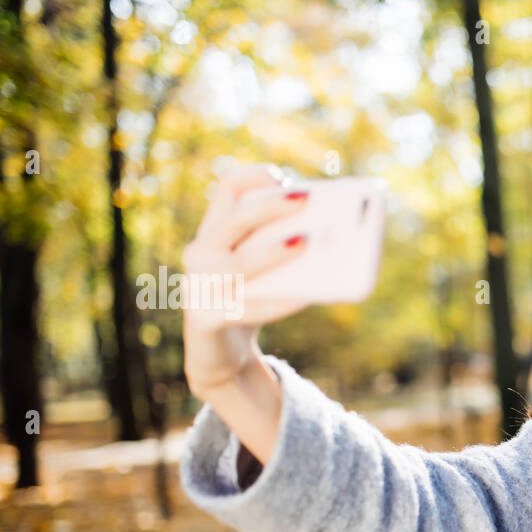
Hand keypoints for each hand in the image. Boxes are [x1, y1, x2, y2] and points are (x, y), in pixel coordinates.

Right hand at [180, 163, 310, 401]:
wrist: (221, 355)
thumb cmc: (251, 301)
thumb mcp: (267, 271)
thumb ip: (286, 249)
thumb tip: (333, 239)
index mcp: (216, 231)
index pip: (228, 187)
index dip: (255, 176)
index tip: (285, 177)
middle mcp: (201, 252)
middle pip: (235, 219)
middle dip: (272, 206)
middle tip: (307, 199)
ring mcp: (198, 286)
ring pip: (236, 264)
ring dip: (272, 251)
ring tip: (307, 243)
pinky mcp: (206, 320)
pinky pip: (244, 309)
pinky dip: (277, 303)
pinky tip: (306, 297)